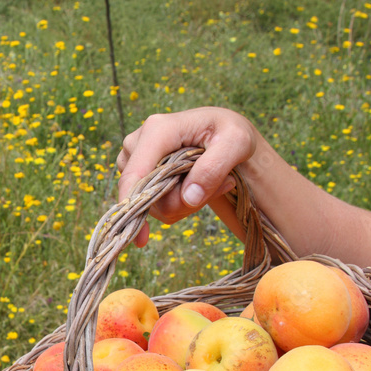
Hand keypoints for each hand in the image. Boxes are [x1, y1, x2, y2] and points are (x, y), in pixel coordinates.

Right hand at [116, 107, 258, 245]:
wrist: (224, 135)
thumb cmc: (230, 134)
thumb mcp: (237, 143)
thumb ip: (213, 168)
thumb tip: (189, 197)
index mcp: (157, 130)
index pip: (134, 174)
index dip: (134, 206)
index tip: (141, 239)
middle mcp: (137, 144)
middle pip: (145, 195)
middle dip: (180, 203)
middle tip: (217, 188)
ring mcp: (134, 160)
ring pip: (150, 204)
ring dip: (182, 204)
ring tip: (210, 184)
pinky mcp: (138, 175)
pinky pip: (154, 205)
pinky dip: (178, 205)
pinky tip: (196, 188)